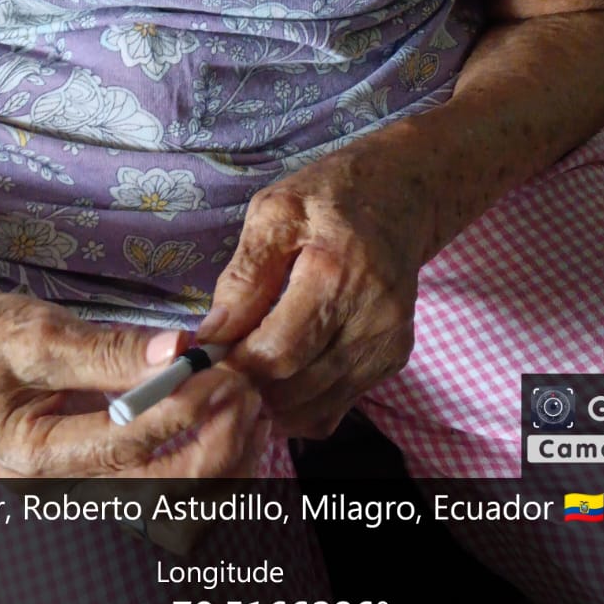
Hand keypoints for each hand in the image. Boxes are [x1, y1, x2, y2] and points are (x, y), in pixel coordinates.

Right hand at [0, 285, 268, 481]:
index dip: (181, 413)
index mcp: (30, 459)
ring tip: (252, 406)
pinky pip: (165, 480)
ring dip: (220, 457)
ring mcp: (81, 487)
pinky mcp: (103, 473)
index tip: (222, 375)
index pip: (124, 448)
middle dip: (213, 444)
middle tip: (247, 390)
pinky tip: (232, 423)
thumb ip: (109, 348)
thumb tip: (179, 350)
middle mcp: (57, 488)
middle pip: (157, 490)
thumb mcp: (38, 332)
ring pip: (170, 497)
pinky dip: (204, 455)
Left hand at [196, 144, 433, 438]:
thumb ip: (244, 275)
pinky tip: (278, 376)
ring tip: (244, 370)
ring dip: (270, 402)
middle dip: (246, 387)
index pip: (278, 352)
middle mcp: (372, 318)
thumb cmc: (330, 197)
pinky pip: (334, 407)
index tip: (202, 359)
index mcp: (337, 273)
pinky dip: (298, 404)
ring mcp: (387, 344)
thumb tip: (212, 336)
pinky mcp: (392, 361)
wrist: (401, 195)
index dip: (233, 367)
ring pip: (314, 408)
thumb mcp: (274, 212)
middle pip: (295, 388)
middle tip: (217, 367)